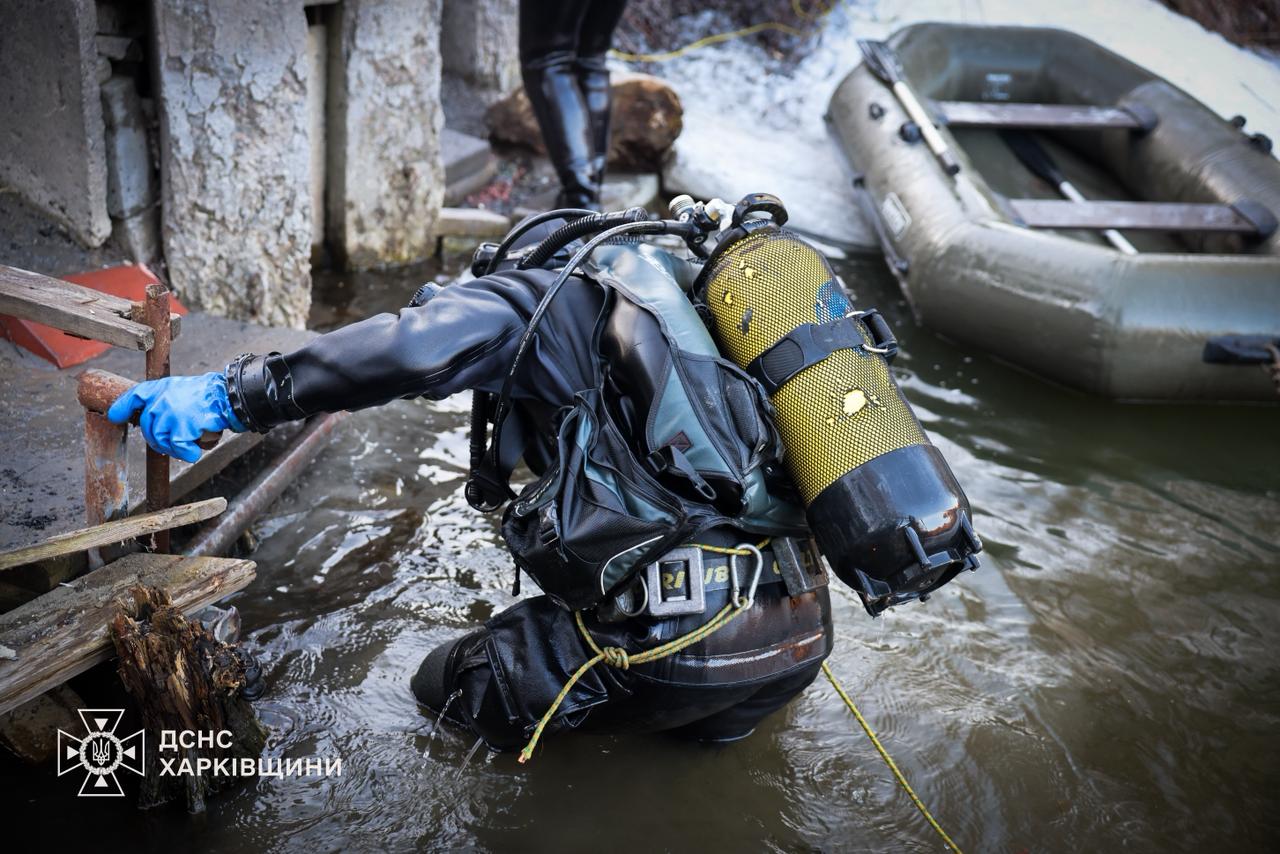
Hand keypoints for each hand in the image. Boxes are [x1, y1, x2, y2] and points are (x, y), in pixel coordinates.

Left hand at [107, 373, 245, 462]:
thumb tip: (156, 419)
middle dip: (159, 439)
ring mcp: (169, 413)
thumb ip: (166, 400)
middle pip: (148, 427)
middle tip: (176, 443)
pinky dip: (188, 453)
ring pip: (160, 440)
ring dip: (174, 448)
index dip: (122, 408)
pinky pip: (178, 448)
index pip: (134, 397)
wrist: (228, 397)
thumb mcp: (182, 389)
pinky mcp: (181, 427)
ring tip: (188, 446)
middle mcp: (161, 399)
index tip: (115, 416)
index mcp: (160, 388)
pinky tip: (195, 452)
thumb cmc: (210, 395)